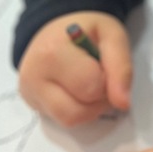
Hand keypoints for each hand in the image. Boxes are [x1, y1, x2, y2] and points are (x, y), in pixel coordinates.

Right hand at [18, 11, 132, 125]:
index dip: (108, 82)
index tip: (106, 67)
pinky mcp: (32, 105)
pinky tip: (77, 91)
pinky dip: (78, 111)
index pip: (90, 87)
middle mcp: (33, 76)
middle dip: (99, 99)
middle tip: (101, 77)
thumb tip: (123, 103)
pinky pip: (62, 120)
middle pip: (77, 111)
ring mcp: (29, 93)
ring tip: (91, 86)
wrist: (57, 30)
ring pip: (69, 121)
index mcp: (52, 52)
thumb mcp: (112, 35)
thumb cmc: (86, 31)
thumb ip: (121, 66)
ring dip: (89, 109)